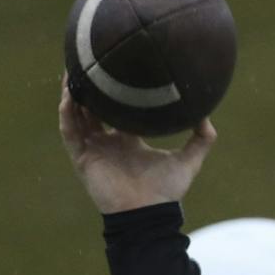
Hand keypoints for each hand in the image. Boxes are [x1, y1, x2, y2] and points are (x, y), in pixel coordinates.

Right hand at [58, 79, 216, 213]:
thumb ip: (202, 139)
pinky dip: (68, 114)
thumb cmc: (166, 191)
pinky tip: (69, 95)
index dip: (115, 92)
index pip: (117, 111)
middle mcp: (109, 143)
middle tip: (90, 61)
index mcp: (129, 140)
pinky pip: (70, 132)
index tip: (117, 69)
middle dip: (90, 87)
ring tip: (74, 69)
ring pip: (77, 115)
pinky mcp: (83, 159)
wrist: (148, 213)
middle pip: (93, 108)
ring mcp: (94, 150)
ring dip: (73, 94)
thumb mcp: (189, 161)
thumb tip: (206, 114)